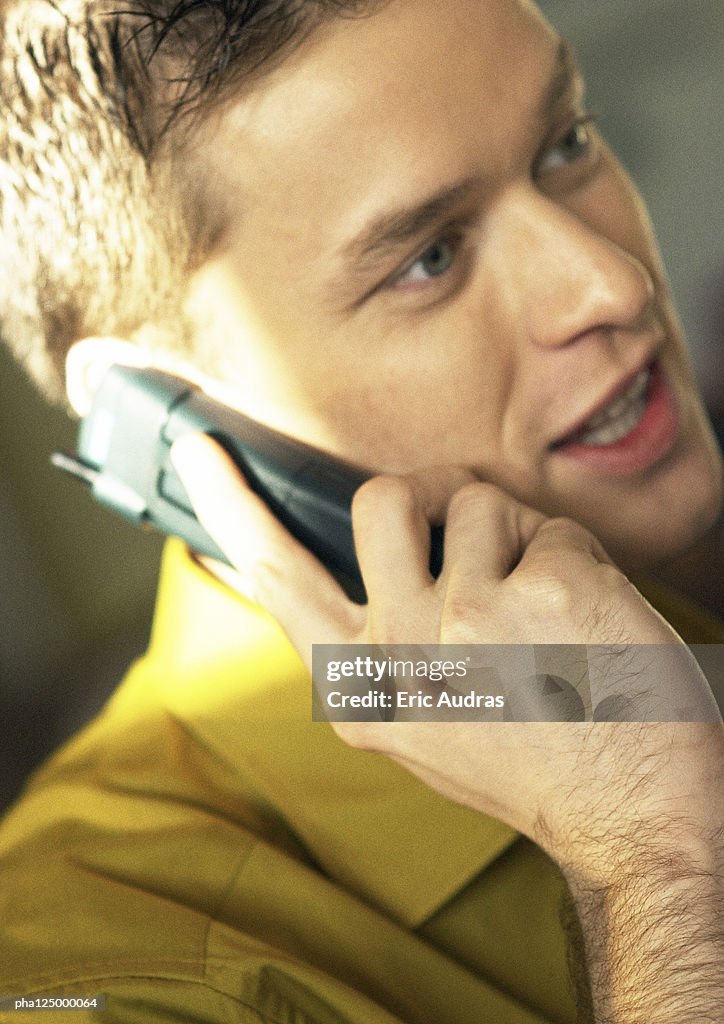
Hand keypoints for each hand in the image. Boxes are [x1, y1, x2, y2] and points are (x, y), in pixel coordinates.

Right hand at [171, 434, 721, 886]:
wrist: (637, 821)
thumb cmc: (534, 765)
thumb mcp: (425, 721)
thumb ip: (382, 643)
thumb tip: (382, 546)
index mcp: (360, 689)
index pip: (278, 579)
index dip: (232, 508)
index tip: (199, 453)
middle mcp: (399, 653)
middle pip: (381, 500)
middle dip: (428, 490)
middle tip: (470, 525)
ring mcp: (466, 621)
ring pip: (477, 502)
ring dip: (520, 540)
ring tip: (546, 614)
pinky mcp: (543, 593)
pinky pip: (551, 525)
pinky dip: (579, 558)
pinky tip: (590, 624)